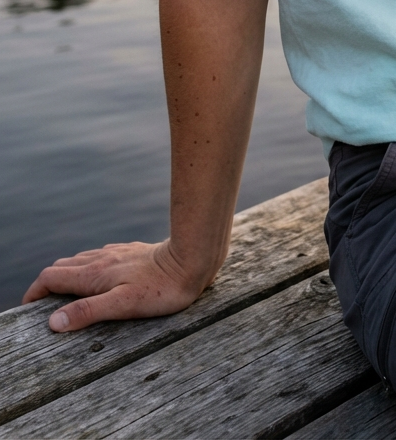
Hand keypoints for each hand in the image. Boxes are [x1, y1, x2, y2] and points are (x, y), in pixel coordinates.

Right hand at [22, 240, 212, 331]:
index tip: (27, 309)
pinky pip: (100, 255)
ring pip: (81, 259)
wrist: (191, 258)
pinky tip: (99, 275)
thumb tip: (53, 321)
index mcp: (94, 274)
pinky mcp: (131, 251)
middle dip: (48, 284)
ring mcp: (116, 253)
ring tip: (66, 292)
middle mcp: (101, 259)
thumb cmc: (161, 287)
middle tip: (43, 305)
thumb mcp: (123, 305)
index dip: (34, 292)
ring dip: (67, 274)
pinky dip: (88, 266)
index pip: (51, 277)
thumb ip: (88, 311)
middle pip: (62, 267)